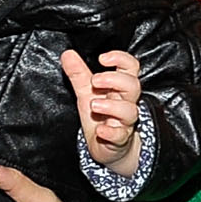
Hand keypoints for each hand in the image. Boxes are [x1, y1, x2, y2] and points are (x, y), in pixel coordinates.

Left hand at [63, 47, 143, 170]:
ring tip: (94, 105)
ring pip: (129, 110)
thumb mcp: (86, 93)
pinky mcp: (119, 139)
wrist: (106, 147)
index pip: (130, 67)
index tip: (103, 58)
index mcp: (120, 88)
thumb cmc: (100, 117)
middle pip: (133, 85)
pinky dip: (111, 132)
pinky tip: (101, 130)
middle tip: (95, 80)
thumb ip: (78, 74)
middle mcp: (126, 102)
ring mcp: (125, 122)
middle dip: (115, 80)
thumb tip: (67, 54)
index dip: (121, 59)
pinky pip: (120, 135)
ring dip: (112, 106)